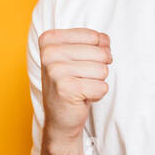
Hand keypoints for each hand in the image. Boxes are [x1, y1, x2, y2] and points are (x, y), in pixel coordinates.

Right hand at [38, 28, 111, 142]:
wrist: (60, 118)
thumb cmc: (71, 84)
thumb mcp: (78, 56)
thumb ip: (93, 42)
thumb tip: (105, 41)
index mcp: (49, 40)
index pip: (94, 37)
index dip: (97, 52)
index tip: (82, 64)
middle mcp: (48, 53)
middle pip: (100, 53)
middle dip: (99, 69)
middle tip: (82, 79)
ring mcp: (55, 71)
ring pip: (102, 70)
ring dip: (97, 82)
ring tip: (81, 88)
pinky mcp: (66, 89)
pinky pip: (102, 87)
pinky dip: (97, 95)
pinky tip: (82, 98)